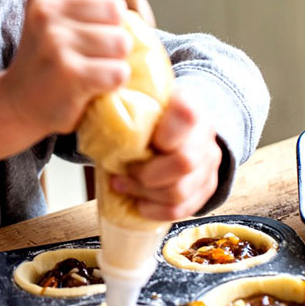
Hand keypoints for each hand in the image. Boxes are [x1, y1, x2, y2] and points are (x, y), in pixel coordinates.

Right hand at [2, 0, 145, 135]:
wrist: (19, 104)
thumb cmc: (50, 56)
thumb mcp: (69, 13)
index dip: (103, 7)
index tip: (81, 26)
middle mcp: (45, 11)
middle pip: (116, 10)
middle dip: (111, 35)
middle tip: (84, 54)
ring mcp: (54, 41)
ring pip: (122, 42)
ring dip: (113, 61)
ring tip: (87, 70)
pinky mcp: (68, 73)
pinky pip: (118, 72)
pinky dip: (112, 84)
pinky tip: (90, 88)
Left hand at [110, 90, 221, 219]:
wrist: (178, 129)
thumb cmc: (149, 117)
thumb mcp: (140, 101)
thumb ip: (125, 102)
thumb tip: (95, 94)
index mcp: (189, 107)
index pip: (187, 115)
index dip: (164, 133)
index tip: (139, 141)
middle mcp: (205, 135)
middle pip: (183, 162)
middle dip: (145, 175)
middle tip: (121, 174)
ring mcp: (209, 163)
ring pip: (179, 191)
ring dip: (144, 194)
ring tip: (122, 186)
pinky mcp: (206, 187)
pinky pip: (182, 209)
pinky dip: (155, 211)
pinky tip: (138, 203)